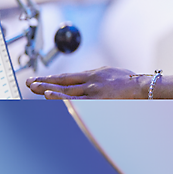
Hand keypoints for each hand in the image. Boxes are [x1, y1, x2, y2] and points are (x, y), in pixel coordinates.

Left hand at [25, 66, 145, 98]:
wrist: (143, 87)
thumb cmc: (130, 83)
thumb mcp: (110, 75)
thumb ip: (97, 78)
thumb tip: (87, 80)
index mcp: (93, 74)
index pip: (67, 77)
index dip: (51, 78)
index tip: (39, 79)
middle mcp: (89, 80)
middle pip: (62, 82)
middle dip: (44, 82)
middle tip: (29, 82)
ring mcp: (92, 90)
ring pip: (65, 90)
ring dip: (47, 89)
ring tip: (34, 87)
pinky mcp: (96, 99)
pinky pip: (75, 99)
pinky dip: (61, 97)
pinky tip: (49, 95)